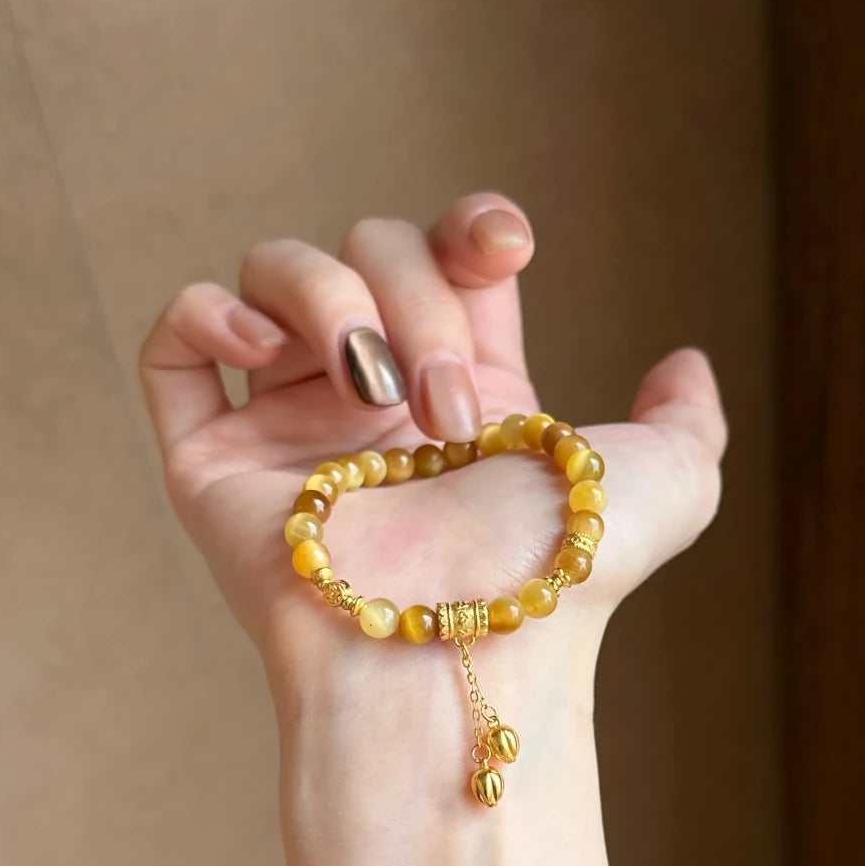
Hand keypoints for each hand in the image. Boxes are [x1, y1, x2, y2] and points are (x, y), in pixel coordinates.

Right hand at [138, 192, 726, 687]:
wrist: (466, 639)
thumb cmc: (563, 575)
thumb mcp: (668, 484)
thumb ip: (688, 420)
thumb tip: (683, 361)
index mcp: (462, 390)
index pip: (445, 255)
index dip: (467, 226)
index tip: (505, 250)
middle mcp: (371, 398)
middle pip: (368, 248)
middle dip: (418, 303)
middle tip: (450, 411)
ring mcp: (287, 426)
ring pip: (274, 271)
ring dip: (330, 301)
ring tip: (370, 395)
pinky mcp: (211, 460)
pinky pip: (175, 342)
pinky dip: (210, 313)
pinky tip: (267, 348)